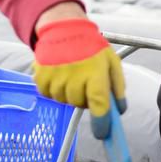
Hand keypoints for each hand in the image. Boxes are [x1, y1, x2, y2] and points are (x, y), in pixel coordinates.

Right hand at [32, 17, 125, 138]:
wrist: (64, 29)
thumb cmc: (91, 47)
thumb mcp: (111, 62)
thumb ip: (117, 86)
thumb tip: (120, 110)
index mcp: (94, 72)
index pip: (99, 105)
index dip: (102, 123)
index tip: (103, 133)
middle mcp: (74, 76)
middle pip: (80, 104)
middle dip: (85, 99)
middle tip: (86, 84)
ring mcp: (55, 77)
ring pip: (64, 101)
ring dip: (70, 95)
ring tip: (73, 76)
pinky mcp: (41, 77)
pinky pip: (49, 95)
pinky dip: (55, 90)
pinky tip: (60, 76)